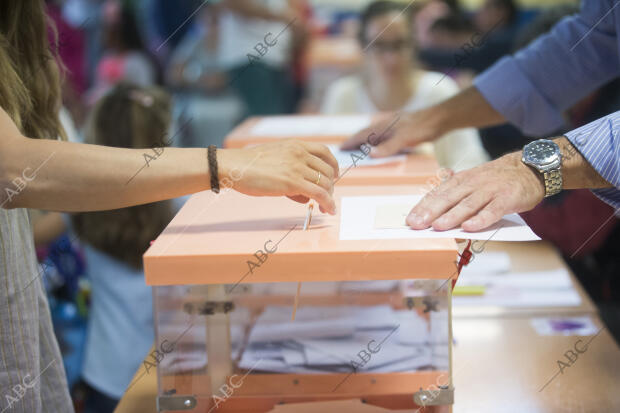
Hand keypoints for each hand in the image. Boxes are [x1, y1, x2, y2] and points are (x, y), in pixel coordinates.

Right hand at [218, 140, 338, 213]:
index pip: (324, 151)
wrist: (234, 166)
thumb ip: (290, 170)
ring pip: (325, 183)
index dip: (333, 165)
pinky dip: (328, 203)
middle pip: (327, 170)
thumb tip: (303, 194)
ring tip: (326, 207)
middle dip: (330, 185)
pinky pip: (319, 194)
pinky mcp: (293, 182)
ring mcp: (297, 167)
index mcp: (295, 145)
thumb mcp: (274, 158)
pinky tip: (329, 210)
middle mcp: (299, 153)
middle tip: (327, 197)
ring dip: (329, 197)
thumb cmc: (248, 165)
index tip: (334, 175)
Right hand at [340, 109, 443, 156]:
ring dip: (366, 142)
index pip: (362, 135)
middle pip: (366, 134)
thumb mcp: (404, 139)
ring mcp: (394, 127)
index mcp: (383, 126)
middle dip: (355, 141)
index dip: (351, 142)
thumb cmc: (422, 127)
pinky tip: (380, 146)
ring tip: (358, 150)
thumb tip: (371, 155)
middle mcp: (386, 125)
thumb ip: (388, 147)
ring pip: (375, 135)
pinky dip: (377, 142)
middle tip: (345, 149)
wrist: (440, 118)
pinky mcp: (402, 130)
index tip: (340, 148)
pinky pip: (384, 137)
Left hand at [407, 153, 545, 231]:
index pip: (438, 194)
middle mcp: (473, 184)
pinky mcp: (507, 199)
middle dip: (431, 212)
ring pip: (468, 205)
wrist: (529, 169)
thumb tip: (430, 202)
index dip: (423, 207)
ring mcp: (490, 191)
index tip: (410, 220)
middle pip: (449, 198)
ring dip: (452, 216)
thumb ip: (454, 191)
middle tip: (416, 225)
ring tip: (437, 227)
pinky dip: (480, 219)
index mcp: (461, 180)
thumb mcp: (472, 180)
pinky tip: (469, 228)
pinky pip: (492, 210)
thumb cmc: (496, 180)